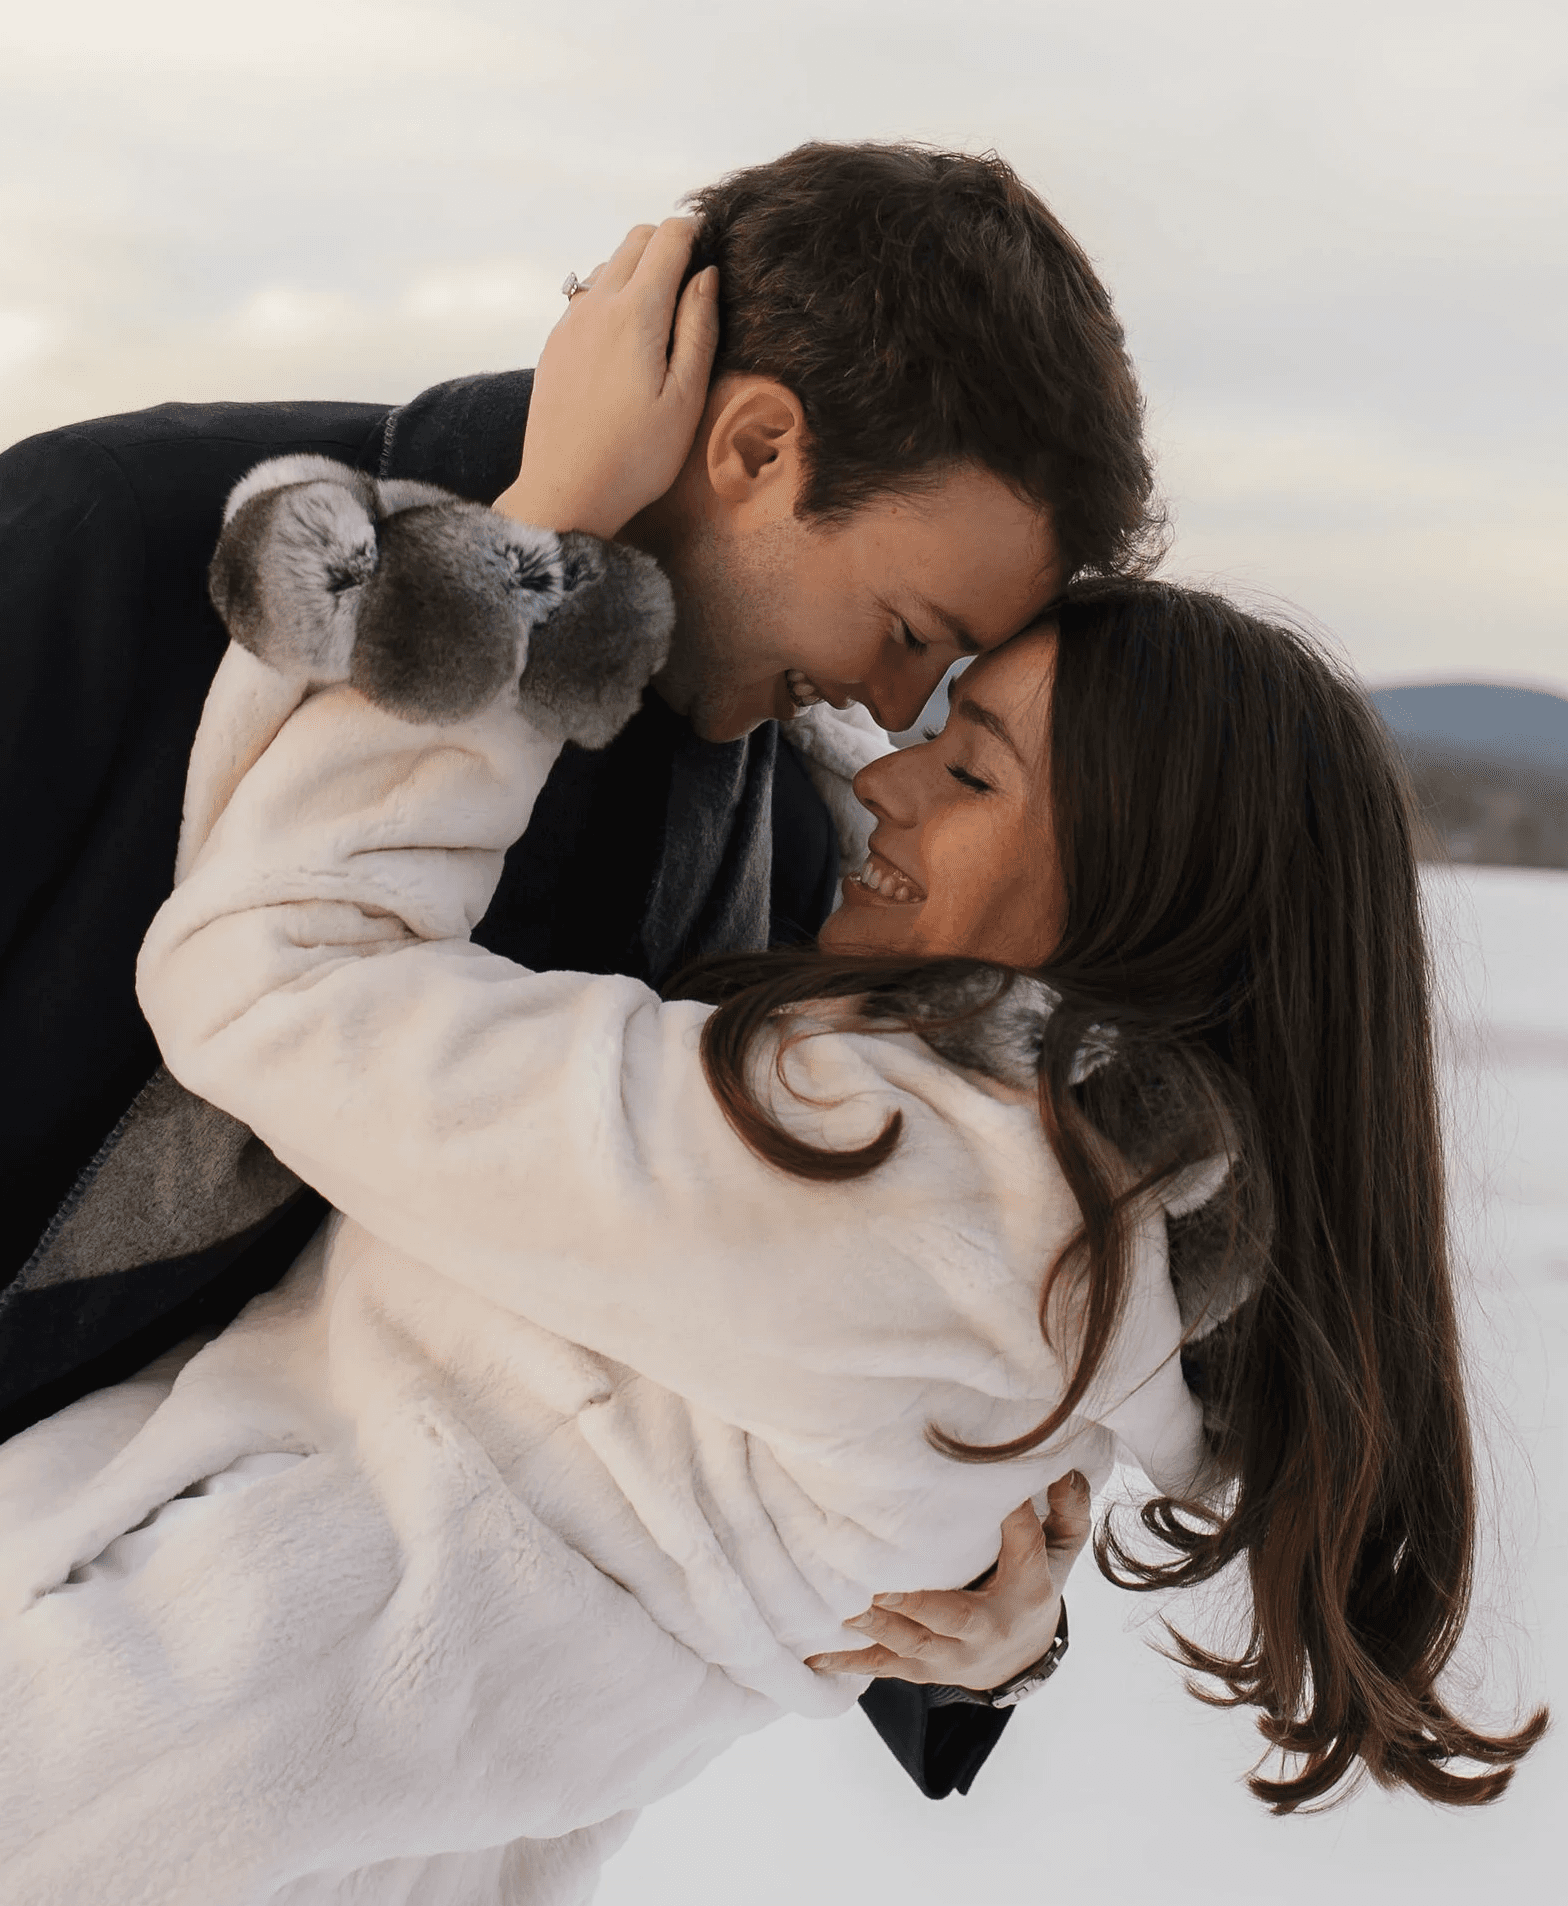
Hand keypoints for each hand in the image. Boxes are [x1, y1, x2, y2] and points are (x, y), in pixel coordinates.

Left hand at [494, 217, 718, 539]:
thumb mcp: (685, 397)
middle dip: (669, 246)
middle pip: (636, 239)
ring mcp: (570, 321)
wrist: (565, 493)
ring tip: (663, 320)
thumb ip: (699, 327)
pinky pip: (588, 298)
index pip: (670, 236)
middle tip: (695, 286)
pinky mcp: (556, 344)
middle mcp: (597, 304)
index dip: (698, 234)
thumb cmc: (636, 456)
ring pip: (610, 266)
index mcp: (636, 312)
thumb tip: (706, 274)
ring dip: (639, 273)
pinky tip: (629, 346)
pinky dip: (614, 300)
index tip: (716, 253)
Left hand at [805, 1472, 1091, 1689]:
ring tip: (842, 1610)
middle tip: (878, 1587)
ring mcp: (951, 1657)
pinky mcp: (922, 1669)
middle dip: (915, 1604)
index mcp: (1025, 1592)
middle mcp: (986, 1631)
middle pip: (951, 1617)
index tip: (996, 1492)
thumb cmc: (1033, 1587)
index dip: (1012, 1519)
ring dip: (876, 1628)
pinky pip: (884, 1667)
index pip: (1022, 1549)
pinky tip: (815, 1654)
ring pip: (912, 1646)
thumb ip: (1064, 1511)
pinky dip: (849, 1661)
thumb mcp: (1058, 1550)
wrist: (1022, 1656)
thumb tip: (1060, 1468)